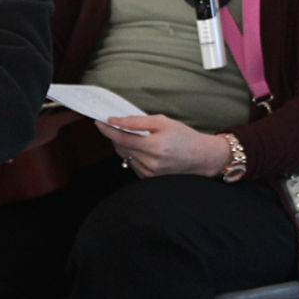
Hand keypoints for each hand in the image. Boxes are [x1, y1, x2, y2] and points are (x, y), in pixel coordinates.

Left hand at [101, 115, 231, 178]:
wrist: (200, 157)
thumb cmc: (184, 137)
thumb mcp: (163, 122)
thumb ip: (137, 121)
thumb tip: (116, 121)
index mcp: (155, 147)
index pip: (122, 138)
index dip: (108, 129)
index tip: (98, 121)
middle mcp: (151, 163)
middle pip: (120, 147)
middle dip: (116, 134)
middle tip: (117, 124)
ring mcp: (149, 173)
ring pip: (124, 155)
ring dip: (124, 144)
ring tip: (137, 136)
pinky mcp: (148, 178)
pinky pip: (131, 163)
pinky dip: (132, 153)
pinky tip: (143, 148)